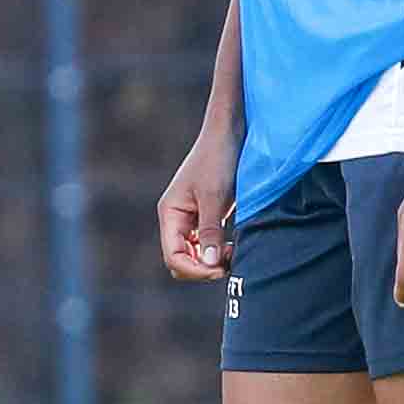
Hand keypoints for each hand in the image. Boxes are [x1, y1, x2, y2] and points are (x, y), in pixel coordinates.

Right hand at [158, 126, 238, 280]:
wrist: (229, 133)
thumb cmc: (218, 160)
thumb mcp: (215, 197)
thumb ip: (210, 231)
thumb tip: (209, 265)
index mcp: (170, 214)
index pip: (173, 257)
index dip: (194, 270)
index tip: (219, 268)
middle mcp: (176, 219)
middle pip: (181, 260)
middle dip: (202, 268)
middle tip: (228, 262)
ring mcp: (190, 218)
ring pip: (194, 254)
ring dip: (211, 260)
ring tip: (233, 252)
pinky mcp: (206, 215)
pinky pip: (206, 244)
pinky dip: (218, 250)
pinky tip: (233, 245)